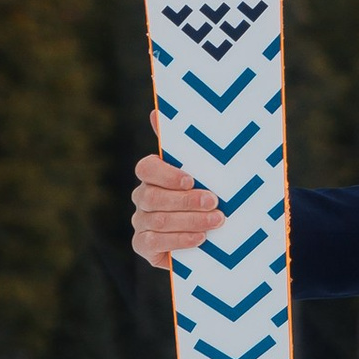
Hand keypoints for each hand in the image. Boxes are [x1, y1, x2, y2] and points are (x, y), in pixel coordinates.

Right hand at [132, 109, 224, 268]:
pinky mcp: (145, 246)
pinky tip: (199, 238)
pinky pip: (153, 243)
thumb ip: (189, 146)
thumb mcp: (210, 170)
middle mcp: (142, 197)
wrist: (217, 234)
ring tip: (217, 220)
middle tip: (214, 202)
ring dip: (189, 220)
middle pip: (151, 197)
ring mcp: (141, 223)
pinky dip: (178, 240)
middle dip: (186, 200)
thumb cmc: (213, 193)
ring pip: (157, 220)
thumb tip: (157, 112)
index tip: (191, 179)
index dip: (166, 174)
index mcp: (154, 175)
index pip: (146, 168)